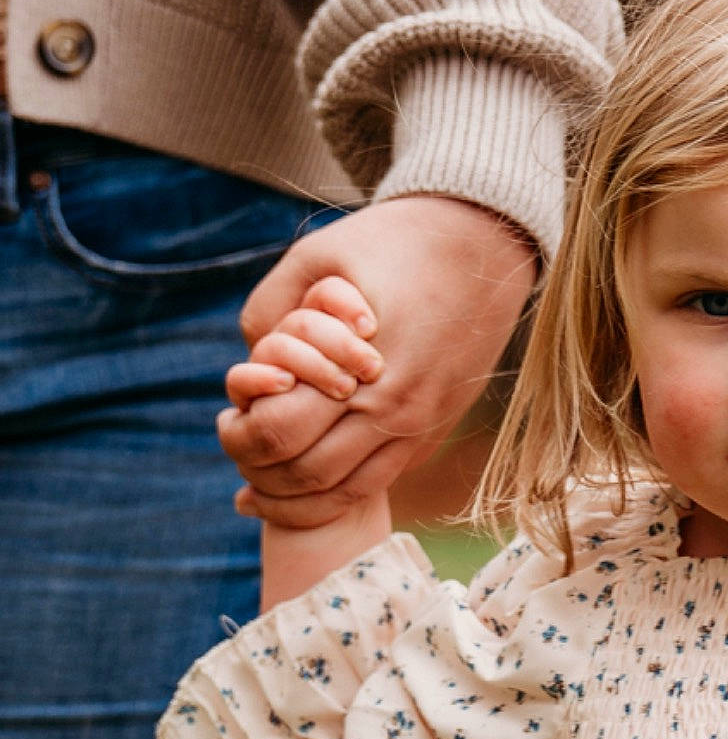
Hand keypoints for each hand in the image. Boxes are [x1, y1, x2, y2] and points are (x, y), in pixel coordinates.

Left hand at [221, 195, 536, 526]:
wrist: (488, 243)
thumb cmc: (396, 242)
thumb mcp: (318, 255)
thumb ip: (270, 307)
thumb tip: (247, 363)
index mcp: (362, 366)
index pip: (282, 431)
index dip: (241, 435)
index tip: (228, 417)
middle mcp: (396, 408)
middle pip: (309, 473)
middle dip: (261, 472)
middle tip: (241, 450)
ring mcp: (422, 424)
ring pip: (348, 492)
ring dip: (300, 496)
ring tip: (266, 478)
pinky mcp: (435, 428)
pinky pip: (381, 480)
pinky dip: (339, 490)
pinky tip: (310, 480)